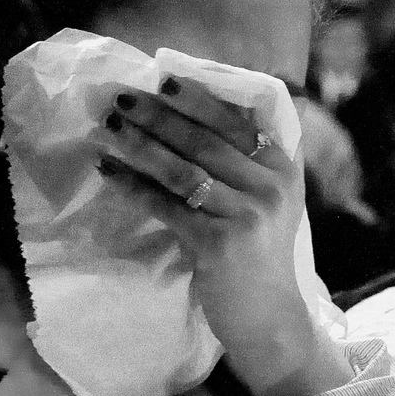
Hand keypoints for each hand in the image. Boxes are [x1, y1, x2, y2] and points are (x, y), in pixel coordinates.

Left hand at [97, 78, 326, 395]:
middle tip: (122, 98)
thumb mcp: (271, 201)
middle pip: (206, 140)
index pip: (238, 121)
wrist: (270, 318)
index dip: (199, 98)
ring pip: (183, 169)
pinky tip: (109, 170)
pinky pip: (167, 205)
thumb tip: (198, 113)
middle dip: (160, 115)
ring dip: (141, 144)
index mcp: (285, 168)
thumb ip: (249, 161)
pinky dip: (134, 185)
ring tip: (108, 126)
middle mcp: (271, 186)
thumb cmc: (261, 255)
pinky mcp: (219, 243)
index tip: (163, 78)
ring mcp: (248, 215)